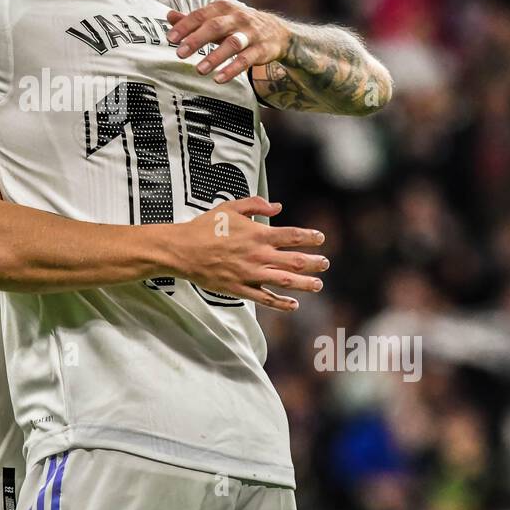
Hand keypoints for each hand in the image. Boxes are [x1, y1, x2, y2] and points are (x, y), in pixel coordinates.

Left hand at [166, 3, 289, 83]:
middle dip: (196, 40)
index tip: (171, 38)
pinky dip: (232, 70)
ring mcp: (250, 33)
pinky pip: (246, 60)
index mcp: (223, 8)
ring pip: (231, 43)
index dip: (185, 26)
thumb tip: (169, 16)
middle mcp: (237, 18)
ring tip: (199, 70)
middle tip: (180, 53)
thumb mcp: (218, 19)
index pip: (200, 15)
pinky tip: (219, 78)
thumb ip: (194, 19)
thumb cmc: (239, 25)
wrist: (277, 32)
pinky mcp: (261, 49)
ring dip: (214, 57)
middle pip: (215, 27)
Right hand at [174, 197, 327, 309]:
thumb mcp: (230, 207)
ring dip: (305, 284)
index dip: (310, 237)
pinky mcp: (240, 288)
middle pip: (295, 260)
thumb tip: (277, 207)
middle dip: (314, 262)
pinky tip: (294, 305)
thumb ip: (255, 205)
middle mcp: (258, 255)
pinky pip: (265, 298)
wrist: (183, 250)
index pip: (292, 236)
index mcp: (258, 234)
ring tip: (318, 285)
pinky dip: (281, 303)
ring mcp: (250, 274)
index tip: (321, 239)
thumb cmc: (205, 227)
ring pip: (285, 281)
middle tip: (326, 264)